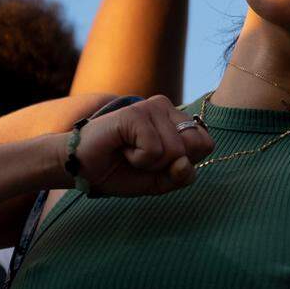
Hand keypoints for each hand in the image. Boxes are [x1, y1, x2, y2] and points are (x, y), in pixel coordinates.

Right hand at [72, 95, 212, 196]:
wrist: (83, 168)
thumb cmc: (120, 171)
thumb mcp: (158, 182)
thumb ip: (180, 176)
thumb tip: (185, 163)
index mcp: (176, 119)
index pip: (206, 143)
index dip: (184, 163)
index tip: (158, 162)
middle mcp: (167, 107)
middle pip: (196, 146)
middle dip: (169, 164)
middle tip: (143, 158)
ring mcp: (151, 107)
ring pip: (175, 150)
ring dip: (149, 163)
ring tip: (129, 152)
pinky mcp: (135, 113)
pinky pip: (154, 149)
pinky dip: (137, 159)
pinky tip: (121, 148)